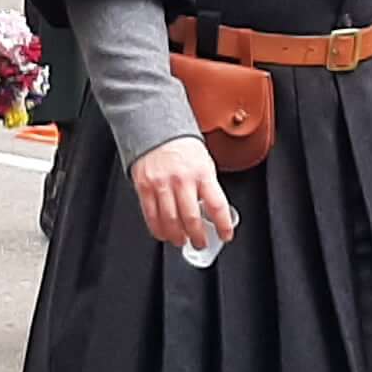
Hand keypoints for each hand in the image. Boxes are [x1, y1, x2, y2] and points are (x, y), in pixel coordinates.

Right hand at [130, 135, 237, 251]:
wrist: (156, 127)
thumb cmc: (182, 146)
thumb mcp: (204, 162)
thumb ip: (208, 186)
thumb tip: (213, 211)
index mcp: (202, 173)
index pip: (217, 206)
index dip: (223, 225)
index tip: (226, 236)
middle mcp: (182, 180)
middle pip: (191, 218)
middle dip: (198, 237)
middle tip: (200, 243)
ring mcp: (162, 185)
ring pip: (170, 221)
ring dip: (178, 236)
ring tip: (182, 240)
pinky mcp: (145, 187)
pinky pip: (151, 215)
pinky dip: (158, 229)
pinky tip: (164, 233)